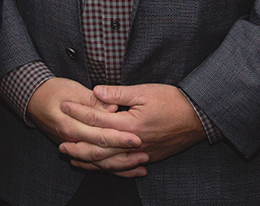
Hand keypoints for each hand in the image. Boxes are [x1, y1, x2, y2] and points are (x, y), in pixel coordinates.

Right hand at [26, 78, 145, 176]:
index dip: (118, 137)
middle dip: (124, 154)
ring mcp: (71, 147)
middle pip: (100, 153)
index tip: (136, 137)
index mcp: (69, 125)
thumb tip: (112, 107)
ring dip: (121, 166)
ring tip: (142, 165)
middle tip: (144, 152)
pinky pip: (94, 165)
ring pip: (98, 164)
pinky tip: (128, 170)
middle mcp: (70, 140)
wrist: (33, 98)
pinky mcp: (75, 149)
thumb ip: (93, 101)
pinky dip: (111, 169)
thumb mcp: (72, 90)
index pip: (98, 135)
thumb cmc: (52, 90)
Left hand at [60, 83, 205, 176]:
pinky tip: (101, 166)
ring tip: (74, 157)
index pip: (97, 120)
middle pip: (100, 148)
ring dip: (90, 160)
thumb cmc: (172, 101)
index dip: (79, 112)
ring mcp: (142, 153)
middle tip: (60, 142)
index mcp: (131, 125)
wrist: (199, 117)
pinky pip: (124, 167)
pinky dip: (110, 167)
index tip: (64, 106)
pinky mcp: (149, 157)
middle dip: (78, 145)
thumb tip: (95, 92)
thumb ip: (118, 94)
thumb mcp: (144, 92)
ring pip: (110, 162)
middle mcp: (134, 143)